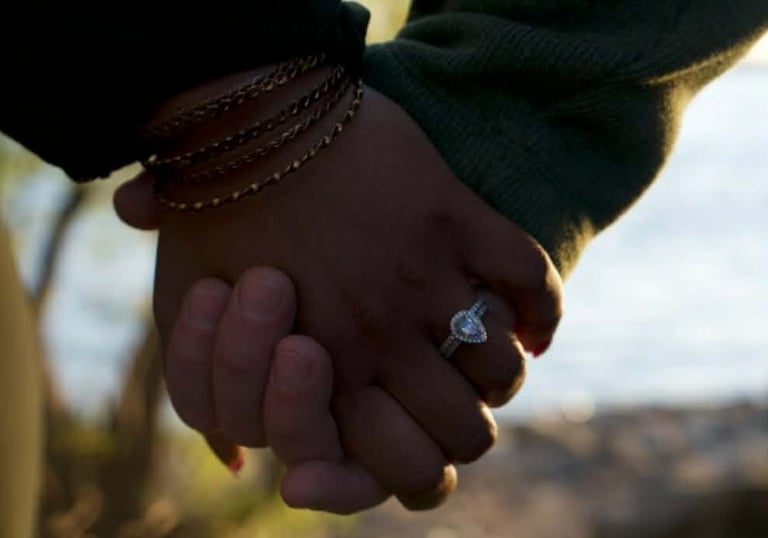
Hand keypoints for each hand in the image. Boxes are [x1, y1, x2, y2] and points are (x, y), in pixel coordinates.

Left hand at [147, 79, 562, 508]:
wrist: (246, 125)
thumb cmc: (214, 225)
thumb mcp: (193, 330)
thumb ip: (214, 402)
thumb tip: (231, 460)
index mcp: (321, 374)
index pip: (407, 471)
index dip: (424, 475)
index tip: (424, 451)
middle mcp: (380, 340)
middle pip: (467, 432)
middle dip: (468, 430)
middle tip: (459, 406)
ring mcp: (422, 279)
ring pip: (502, 368)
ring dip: (501, 372)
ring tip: (487, 357)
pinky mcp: (451, 220)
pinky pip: (528, 279)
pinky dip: (542, 309)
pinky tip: (531, 324)